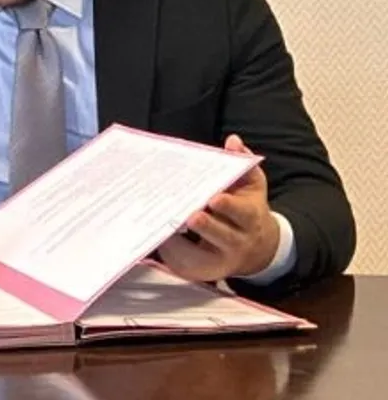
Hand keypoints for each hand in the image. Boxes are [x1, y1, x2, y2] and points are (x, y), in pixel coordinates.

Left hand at [157, 134, 279, 281]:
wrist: (257, 249)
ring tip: (165, 228)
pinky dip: (171, 254)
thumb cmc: (246, 209)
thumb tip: (232, 142)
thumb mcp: (250, 187)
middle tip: (190, 216)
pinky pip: (185, 265)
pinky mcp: (203, 272)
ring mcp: (221, 261)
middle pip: (224, 236)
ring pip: (201, 256)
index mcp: (250, 218)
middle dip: (207, 227)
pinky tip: (156, 238)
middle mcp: (238, 242)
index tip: (214, 198)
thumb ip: (241, 164)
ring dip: (182, 245)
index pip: (242, 213)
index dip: (229, 207)